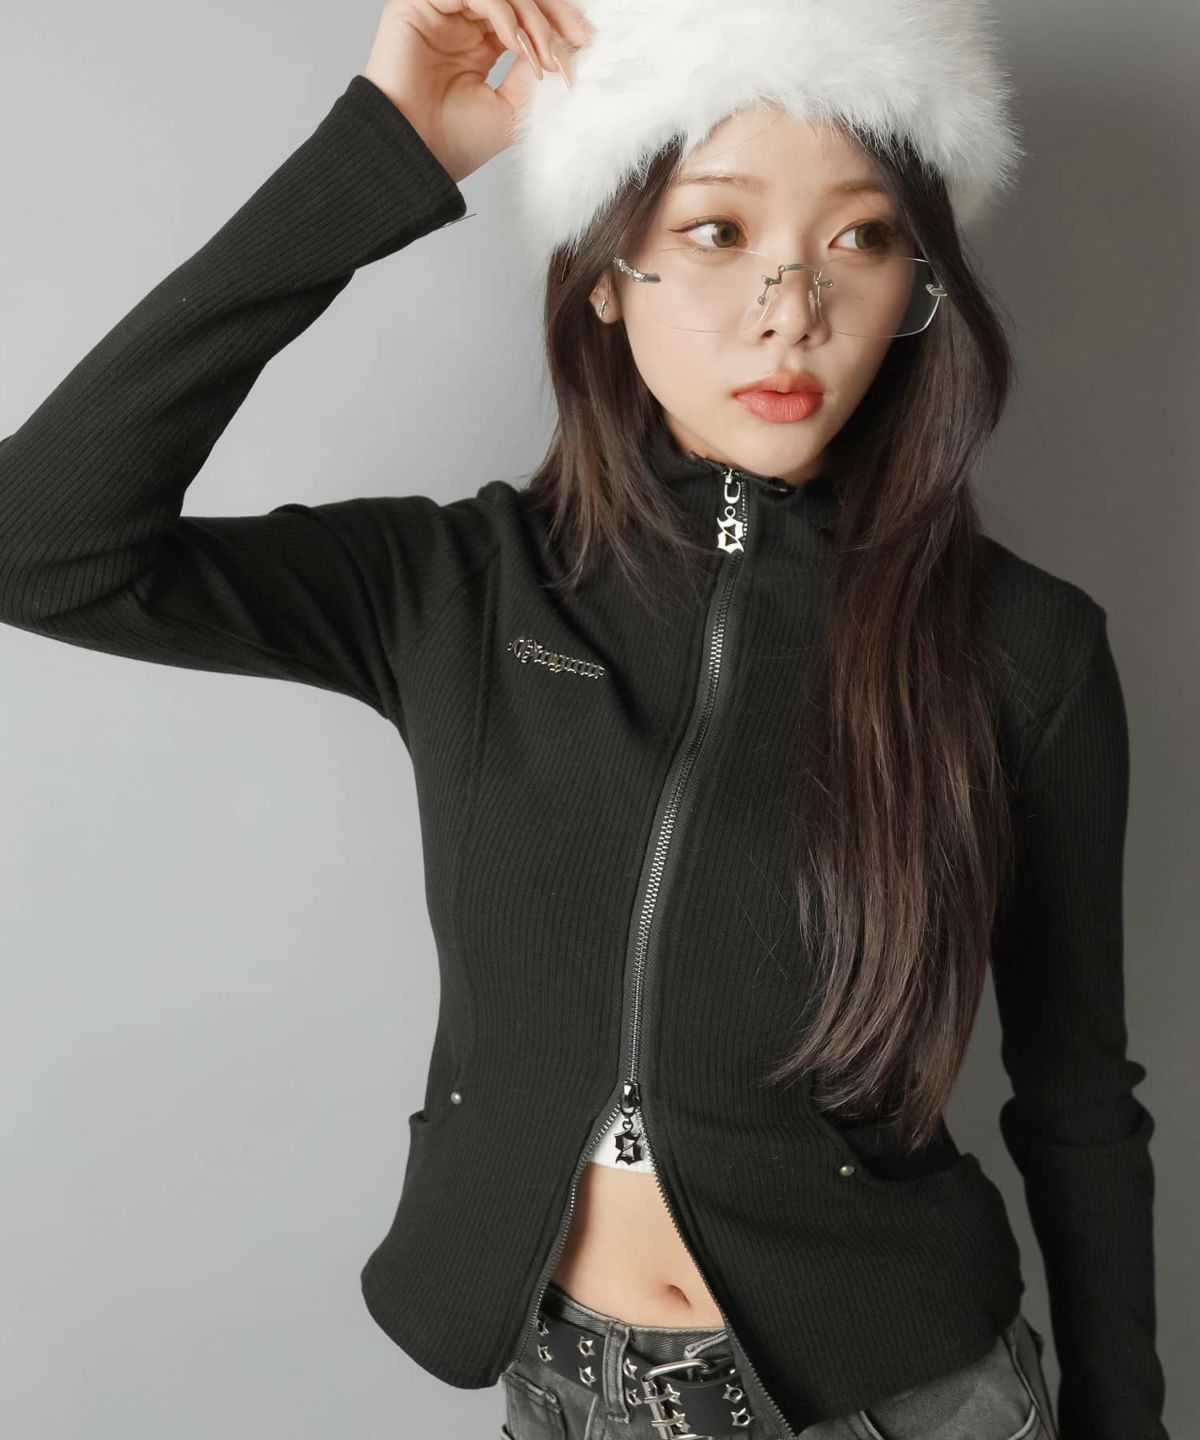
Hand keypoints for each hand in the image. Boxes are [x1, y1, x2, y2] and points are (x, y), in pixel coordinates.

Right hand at [362, 0, 594, 183]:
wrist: (415, 157)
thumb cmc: (454, 143)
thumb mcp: (513, 106)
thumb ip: (536, 69)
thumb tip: (571, 43)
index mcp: (482, 43)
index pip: (526, 12)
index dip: (559, 22)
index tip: (588, 42)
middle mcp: (463, 21)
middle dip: (553, 13)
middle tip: (576, 40)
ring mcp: (443, 10)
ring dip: (531, 17)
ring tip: (542, 56)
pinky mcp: (418, 2)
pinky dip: (501, 11)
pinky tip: (514, 42)